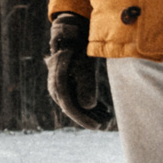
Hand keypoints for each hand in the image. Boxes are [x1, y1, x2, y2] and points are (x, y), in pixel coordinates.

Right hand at [45, 12, 113, 129]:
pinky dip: (88, 106)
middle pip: (73, 109)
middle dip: (89, 118)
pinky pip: (76, 100)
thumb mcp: (84, 65)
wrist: (70, 36)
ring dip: (90, 113)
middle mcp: (56, 89)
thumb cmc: (77, 50)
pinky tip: (102, 109)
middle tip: (105, 125)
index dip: (84, 119)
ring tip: (106, 117)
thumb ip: (85, 85)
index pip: (71, 108)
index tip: (97, 127)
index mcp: (58, 85)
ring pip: (75, 106)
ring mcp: (61, 88)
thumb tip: (88, 105)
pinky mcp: (67, 86)